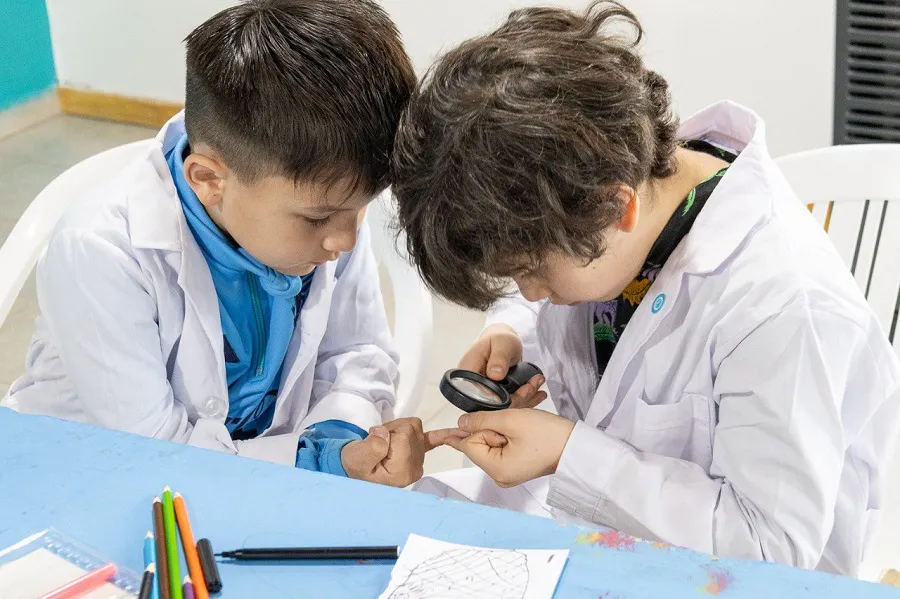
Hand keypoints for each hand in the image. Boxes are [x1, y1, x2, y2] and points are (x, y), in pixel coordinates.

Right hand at [342, 417, 435, 486]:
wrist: (354, 470)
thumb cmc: (355, 466)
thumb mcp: (356, 458)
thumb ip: (372, 447)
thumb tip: (385, 433)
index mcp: (404, 470)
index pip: (405, 433)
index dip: (387, 430)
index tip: (374, 440)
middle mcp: (416, 467)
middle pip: (411, 428)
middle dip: (391, 429)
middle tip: (376, 442)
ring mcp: (418, 460)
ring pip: (414, 426)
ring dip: (396, 428)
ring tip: (382, 442)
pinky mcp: (418, 453)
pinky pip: (434, 440)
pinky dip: (444, 435)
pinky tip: (456, 432)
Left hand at [430, 409, 574, 487]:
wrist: (576, 447)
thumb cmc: (549, 435)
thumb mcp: (511, 420)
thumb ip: (481, 420)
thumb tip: (461, 422)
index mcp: (497, 469)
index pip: (469, 444)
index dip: (477, 427)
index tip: (486, 418)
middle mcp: (500, 475)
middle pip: (480, 443)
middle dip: (491, 424)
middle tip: (511, 418)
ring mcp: (508, 471)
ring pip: (492, 440)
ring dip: (502, 423)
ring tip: (522, 414)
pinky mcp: (516, 464)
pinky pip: (504, 443)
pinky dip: (510, 429)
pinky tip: (522, 415)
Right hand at [460, 324, 546, 408]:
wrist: (504, 342)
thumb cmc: (500, 339)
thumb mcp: (502, 343)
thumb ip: (498, 358)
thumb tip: (495, 375)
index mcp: (468, 371)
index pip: (477, 394)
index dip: (499, 398)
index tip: (521, 390)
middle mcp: (473, 384)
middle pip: (492, 403)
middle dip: (517, 398)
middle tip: (533, 386)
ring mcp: (484, 392)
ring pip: (503, 405)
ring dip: (524, 398)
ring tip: (537, 385)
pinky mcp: (496, 396)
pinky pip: (509, 402)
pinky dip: (524, 398)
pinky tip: (537, 393)